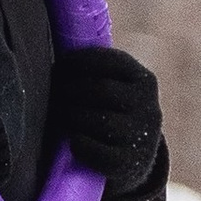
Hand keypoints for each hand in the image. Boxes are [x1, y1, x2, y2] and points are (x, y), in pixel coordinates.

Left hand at [49, 43, 162, 183]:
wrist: (134, 162)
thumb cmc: (114, 114)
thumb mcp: (118, 88)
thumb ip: (98, 70)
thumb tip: (54, 37)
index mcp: (145, 81)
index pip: (109, 62)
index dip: (77, 61)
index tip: (59, 66)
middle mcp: (149, 107)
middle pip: (97, 90)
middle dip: (68, 90)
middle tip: (50, 92)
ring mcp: (140, 137)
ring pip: (92, 119)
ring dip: (68, 116)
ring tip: (57, 114)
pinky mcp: (126, 164)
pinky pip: (90, 148)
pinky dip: (76, 143)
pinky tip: (72, 140)